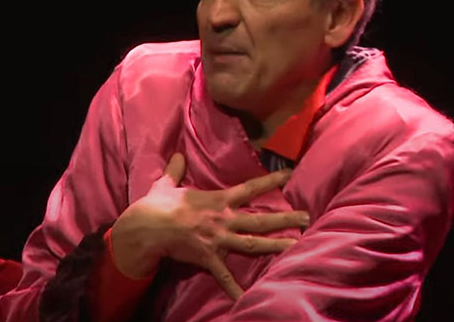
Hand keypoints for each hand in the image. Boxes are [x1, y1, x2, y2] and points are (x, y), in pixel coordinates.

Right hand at [110, 153, 308, 298]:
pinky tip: (247, 299)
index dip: (271, 181)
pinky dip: (236, 288)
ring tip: (297, 247)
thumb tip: (176, 155)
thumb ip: (175, 170)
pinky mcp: (208, 258)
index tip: (291, 174)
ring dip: (275, 246)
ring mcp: (218, 240)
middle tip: (307, 217)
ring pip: (253, 244)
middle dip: (285, 218)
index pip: (250, 188)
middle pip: (260, 219)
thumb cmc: (156, 205)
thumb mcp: (166, 184)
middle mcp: (224, 219)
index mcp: (217, 200)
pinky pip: (224, 276)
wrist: (146, 227)